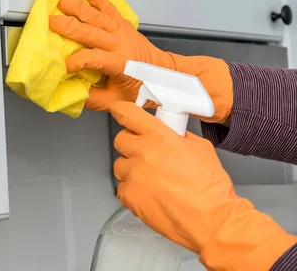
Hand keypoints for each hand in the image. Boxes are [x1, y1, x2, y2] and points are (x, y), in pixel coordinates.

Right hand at [49, 0, 232, 122]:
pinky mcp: (122, 23)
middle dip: (69, 26)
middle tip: (49, 21)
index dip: (76, 62)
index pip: (93, 60)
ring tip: (61, 0)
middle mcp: (119, 43)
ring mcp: (121, 30)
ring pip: (97, 15)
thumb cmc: (140, 88)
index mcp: (119, 63)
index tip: (62, 66)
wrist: (163, 72)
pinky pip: (108, 6)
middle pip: (91, 32)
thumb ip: (93, 99)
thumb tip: (71, 92)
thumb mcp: (117, 101)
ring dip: (78, 7)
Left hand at [110, 101, 296, 269]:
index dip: (121, 111)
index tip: (118, 111)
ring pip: (120, 165)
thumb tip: (169, 132)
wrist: (212, 221)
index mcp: (160, 137)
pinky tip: (150, 193)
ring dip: (132, 168)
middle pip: (121, 140)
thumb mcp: (201, 148)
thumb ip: (179, 136)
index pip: (129, 115)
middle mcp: (143, 154)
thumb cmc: (211, 189)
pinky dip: (133, 190)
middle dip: (131, 144)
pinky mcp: (130, 197)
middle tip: (146, 152)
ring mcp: (134, 176)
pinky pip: (123, 188)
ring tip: (152, 178)